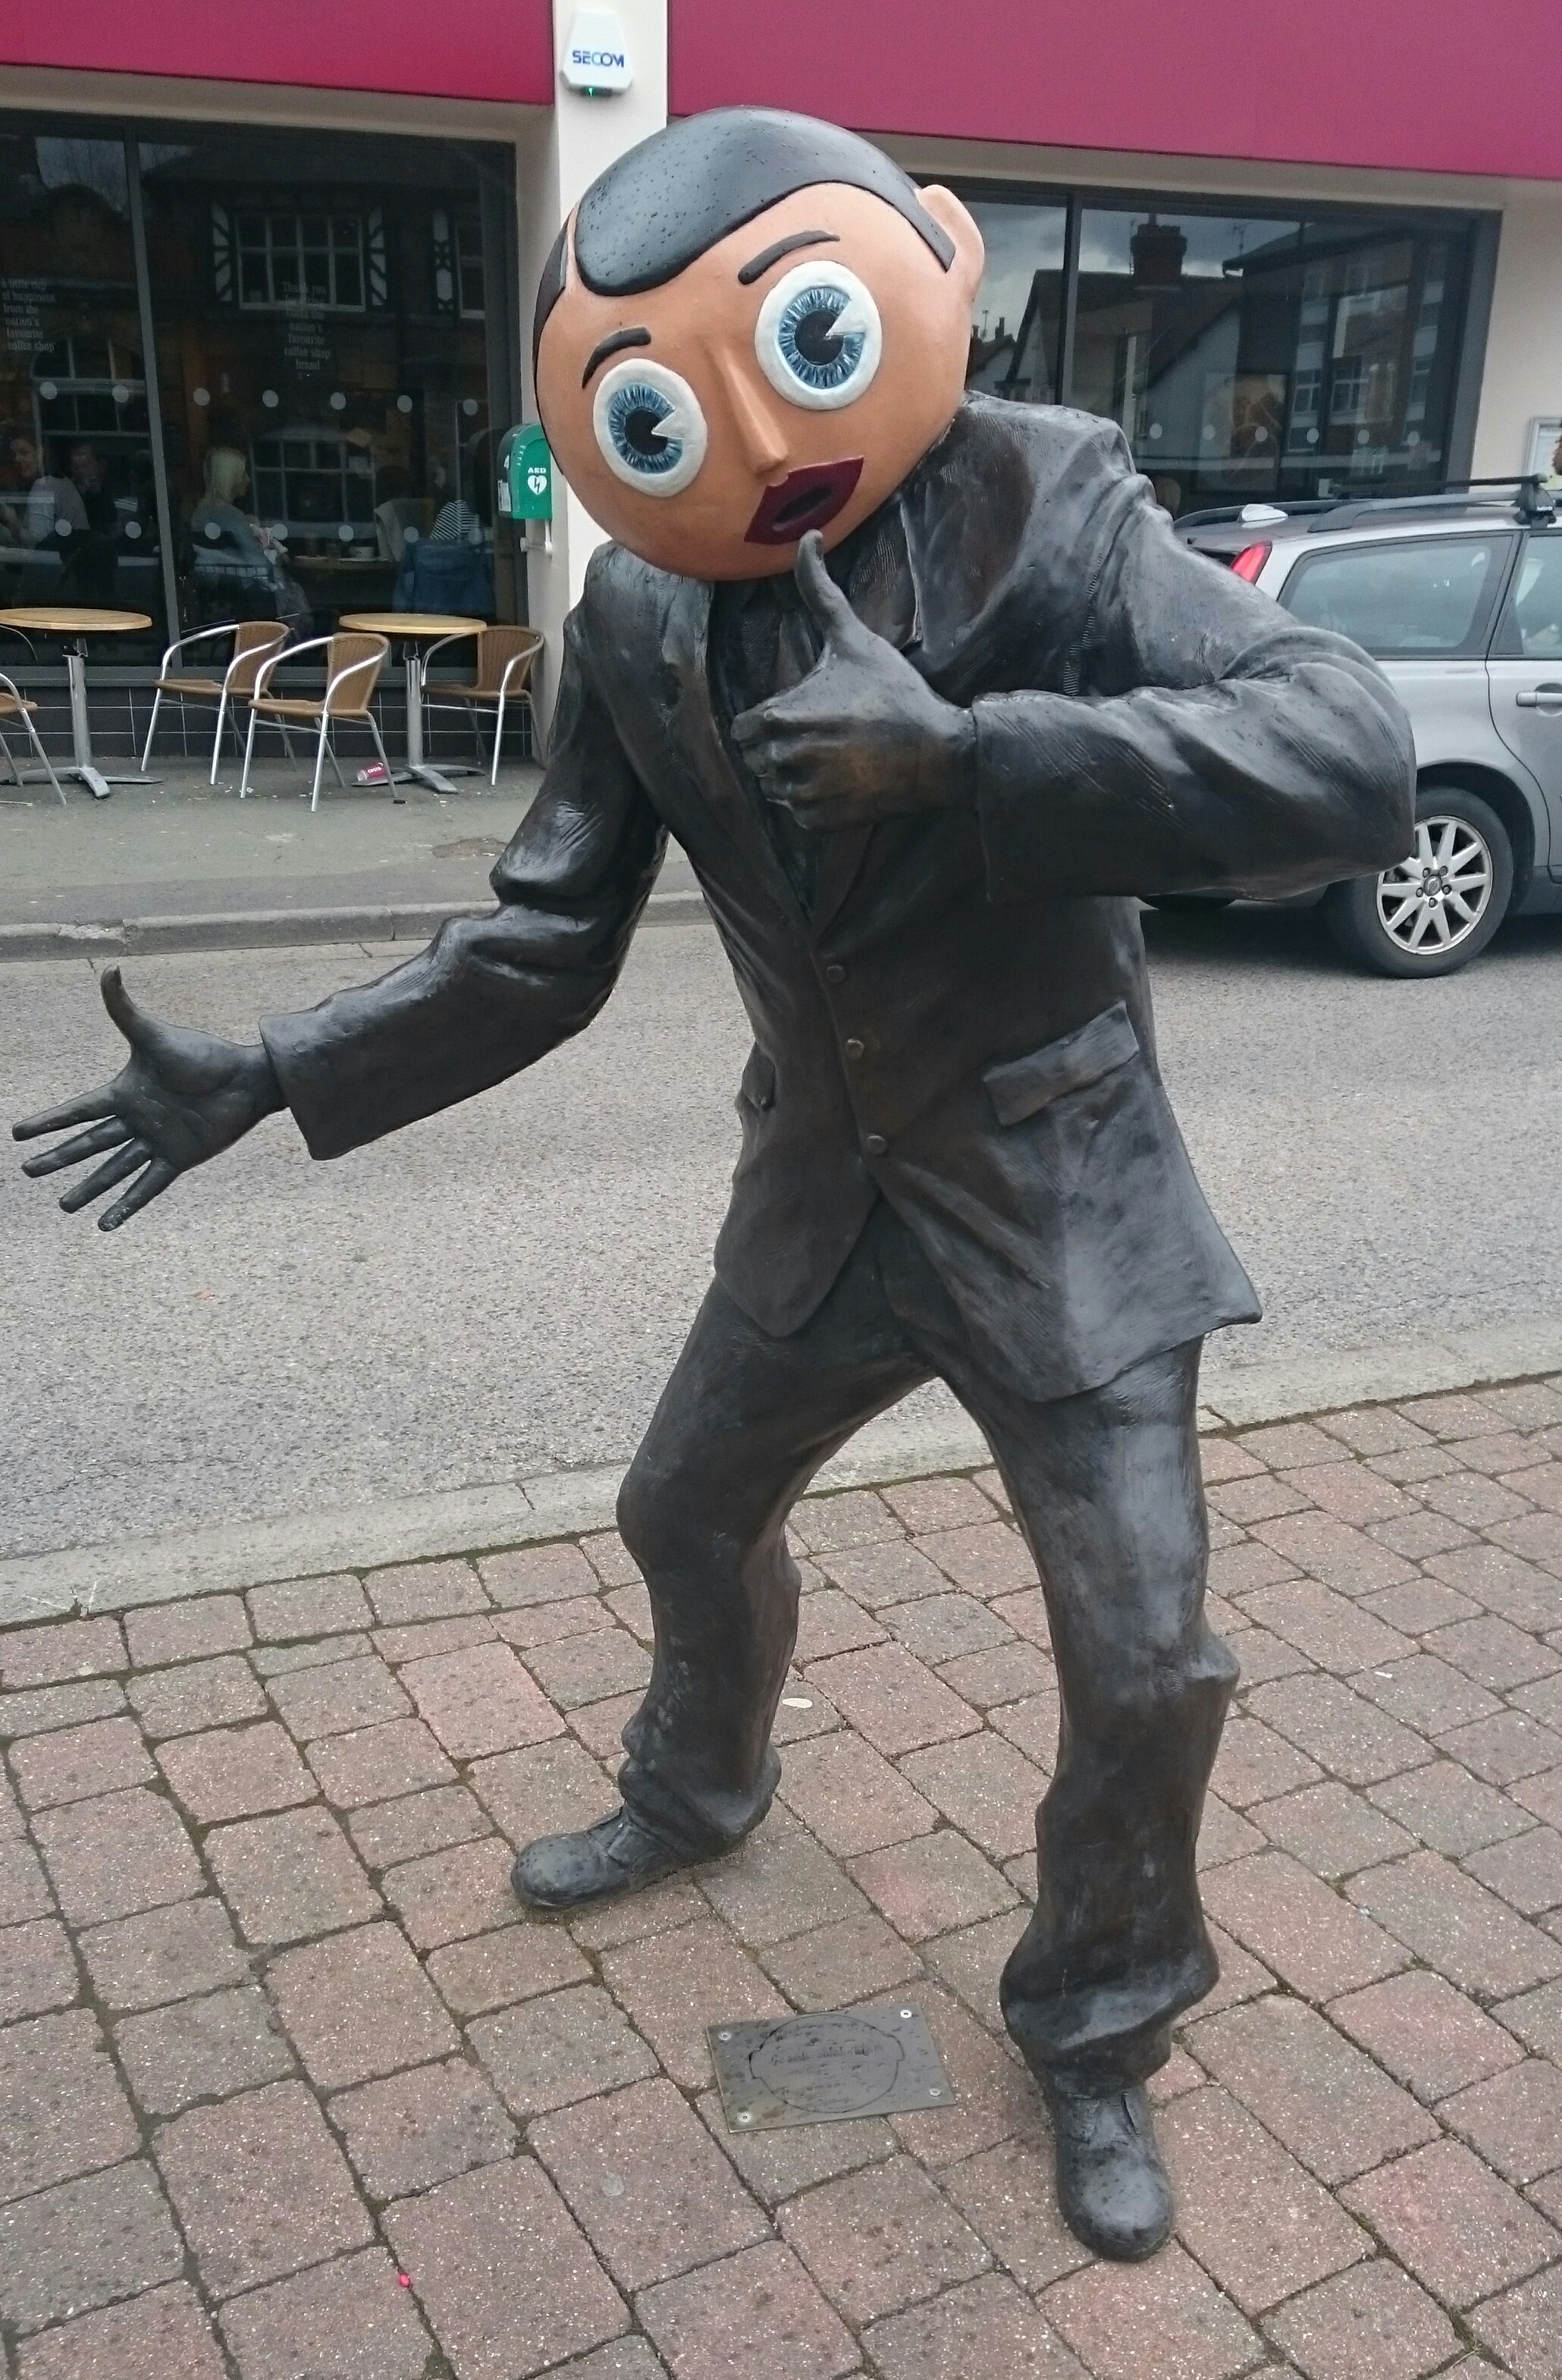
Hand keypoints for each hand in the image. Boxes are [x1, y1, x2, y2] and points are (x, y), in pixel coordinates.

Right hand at [12, 966, 284, 1230]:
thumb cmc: (203, 1056)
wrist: (246, 1079)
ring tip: (63, 1205)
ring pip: (112, 1169)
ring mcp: (156, 1141)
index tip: (19, 1132)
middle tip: (29, 1171)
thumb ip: (127, 1010)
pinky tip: (107, 1223)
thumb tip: (110, 969)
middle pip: (88, 1143)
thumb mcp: (156, 1036)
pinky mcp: (179, 1158)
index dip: (49, 1122)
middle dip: (58, 1158)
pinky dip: (128, 1205)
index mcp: (124, 1092)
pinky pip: (147, 1186)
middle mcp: (136, 1119)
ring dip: (89, 1187)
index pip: (77, 1110)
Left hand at [731, 531, 975, 829]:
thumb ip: (820, 592)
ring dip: (796, 776)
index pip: (744, 728)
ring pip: (776, 789)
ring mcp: (803, 794)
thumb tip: (807, 536)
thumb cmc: (895, 692)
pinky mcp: (821, 821)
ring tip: (836, 759)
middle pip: (757, 759)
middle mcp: (785, 759)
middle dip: (780, 749)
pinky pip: (799, 814)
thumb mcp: (854, 639)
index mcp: (780, 718)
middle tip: (824, 737)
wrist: (939, 751)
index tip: (801, 715)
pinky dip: (815, 803)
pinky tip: (846, 783)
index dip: (768, 721)